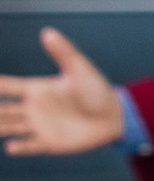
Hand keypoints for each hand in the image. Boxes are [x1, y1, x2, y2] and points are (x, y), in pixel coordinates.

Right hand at [0, 28, 124, 155]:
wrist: (115, 116)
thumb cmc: (97, 90)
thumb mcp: (79, 69)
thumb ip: (63, 52)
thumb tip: (47, 32)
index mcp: (36, 89)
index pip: (6, 86)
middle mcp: (32, 108)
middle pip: (1, 109)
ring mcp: (39, 126)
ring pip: (8, 127)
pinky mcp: (50, 142)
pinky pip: (30, 146)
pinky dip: (20, 147)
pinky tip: (11, 146)